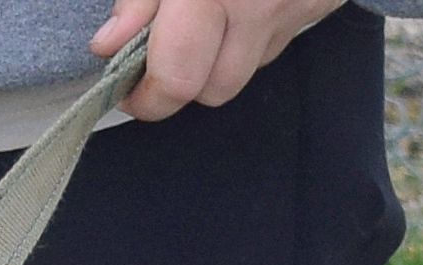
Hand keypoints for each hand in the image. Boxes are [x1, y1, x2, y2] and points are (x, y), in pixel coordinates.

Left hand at [88, 0, 350, 118]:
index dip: (144, 96)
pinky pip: (271, 42)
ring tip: (187, 28)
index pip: (178, 76)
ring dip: (210, 63)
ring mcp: (290, 8)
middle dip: (177, 84)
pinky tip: (227, 7)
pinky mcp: (312, 4)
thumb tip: (110, 42)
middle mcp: (255, 6)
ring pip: (244, 71)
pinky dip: (241, 38)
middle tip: (146, 62)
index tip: (121, 86)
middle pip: (212, 89)